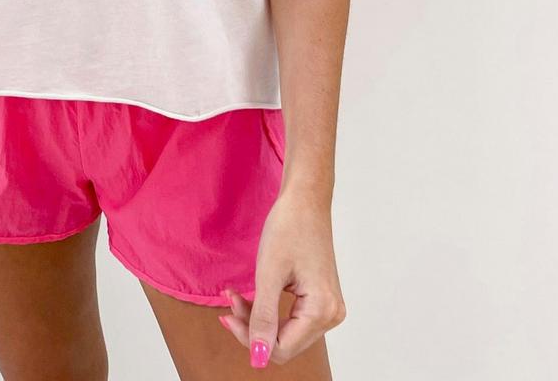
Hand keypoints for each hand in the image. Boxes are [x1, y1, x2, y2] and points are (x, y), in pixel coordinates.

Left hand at [221, 190, 345, 367]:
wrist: (305, 199)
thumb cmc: (289, 227)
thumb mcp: (269, 273)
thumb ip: (263, 318)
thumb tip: (258, 358)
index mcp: (322, 310)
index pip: (280, 349)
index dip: (249, 338)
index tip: (226, 314)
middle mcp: (331, 315)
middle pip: (284, 344)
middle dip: (252, 327)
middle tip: (229, 301)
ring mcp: (328, 308)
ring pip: (286, 332)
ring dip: (257, 318)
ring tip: (236, 295)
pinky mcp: (320, 299)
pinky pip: (291, 318)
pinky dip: (269, 311)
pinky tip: (251, 296)